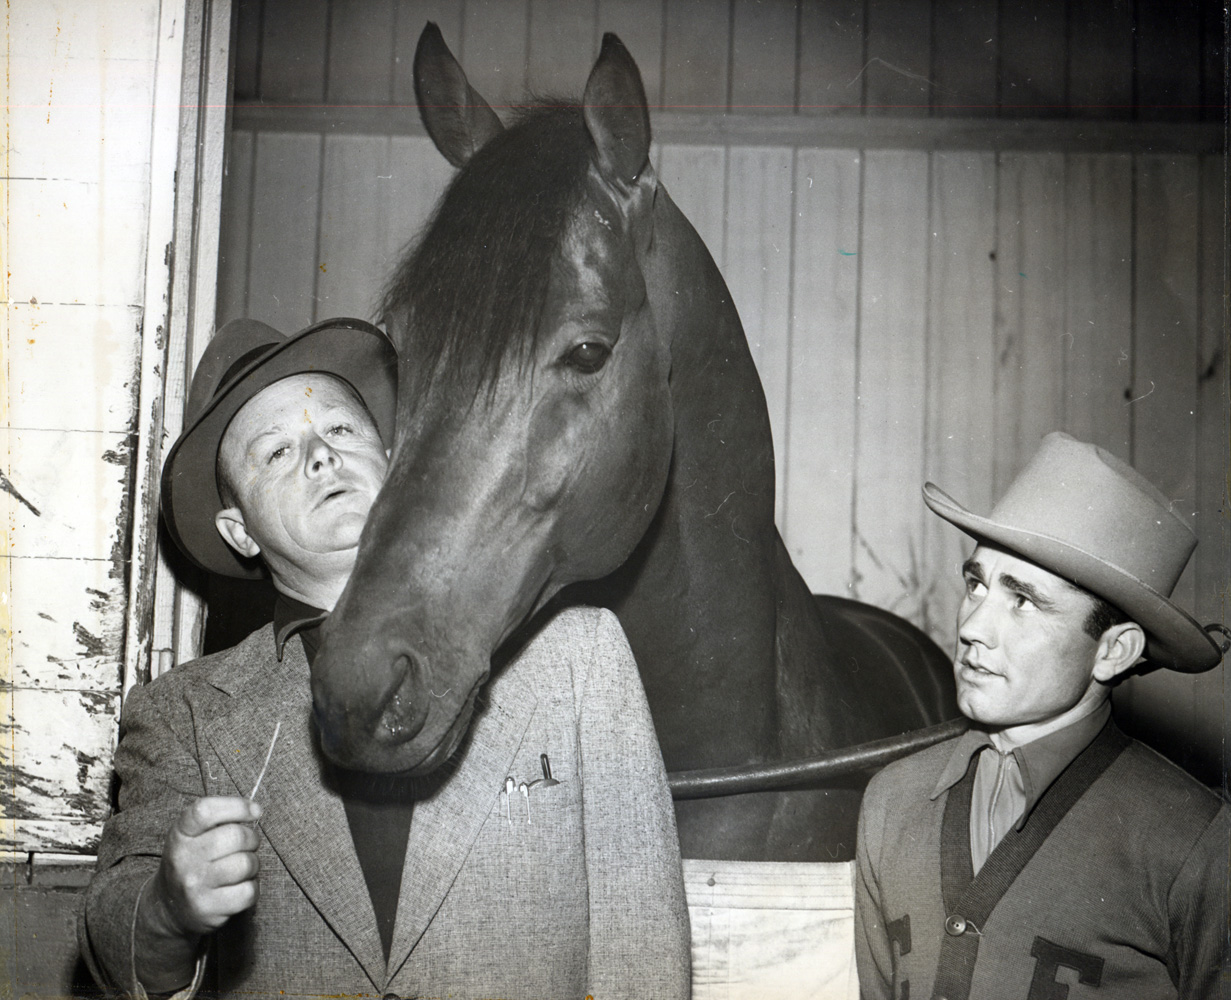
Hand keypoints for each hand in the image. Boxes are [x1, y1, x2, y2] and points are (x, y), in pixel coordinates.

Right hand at [146, 796, 263, 938]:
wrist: (169, 908)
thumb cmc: (193, 862)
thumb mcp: (192, 835)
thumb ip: (218, 818)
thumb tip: (255, 809)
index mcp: (179, 835)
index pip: (206, 811)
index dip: (237, 806)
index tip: (255, 810)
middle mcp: (183, 859)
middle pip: (236, 836)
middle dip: (251, 839)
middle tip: (246, 846)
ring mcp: (194, 886)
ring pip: (246, 864)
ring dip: (253, 865)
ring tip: (241, 869)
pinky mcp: (207, 910)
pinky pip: (248, 892)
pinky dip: (251, 889)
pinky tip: (238, 889)